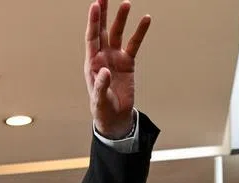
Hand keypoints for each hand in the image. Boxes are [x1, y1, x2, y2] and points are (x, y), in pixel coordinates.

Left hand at [85, 0, 150, 138]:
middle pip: (101, 30)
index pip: (91, 38)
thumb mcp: (100, 100)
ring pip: (117, 33)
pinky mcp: (127, 62)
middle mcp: (102, 56)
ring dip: (121, 19)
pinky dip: (140, 32)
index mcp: (91, 63)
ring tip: (126, 3)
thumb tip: (104, 70)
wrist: (114, 116)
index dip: (93, 22)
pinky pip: (134, 43)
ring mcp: (115, 57)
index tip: (95, 5)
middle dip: (102, 13)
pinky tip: (146, 19)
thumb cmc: (102, 109)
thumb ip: (100, 85)